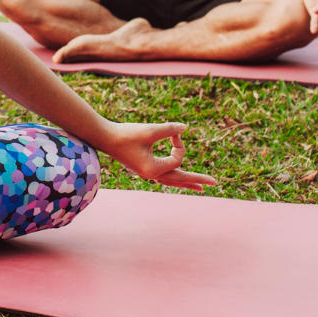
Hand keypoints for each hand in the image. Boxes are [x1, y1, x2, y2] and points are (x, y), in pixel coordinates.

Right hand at [101, 122, 217, 191]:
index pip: (177, 159)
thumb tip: (185, 128)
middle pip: (179, 179)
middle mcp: (151, 175)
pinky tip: (176, 177)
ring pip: (171, 180)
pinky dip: (174, 177)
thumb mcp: (150, 130)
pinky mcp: (143, 168)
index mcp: (154, 169)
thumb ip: (169, 129)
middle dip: (197, 180)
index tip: (174, 131)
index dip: (179, 143)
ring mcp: (146, 173)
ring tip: (199, 188)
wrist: (104, 137)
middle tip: (214, 183)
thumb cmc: (126, 134)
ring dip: (186, 182)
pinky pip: (163, 176)